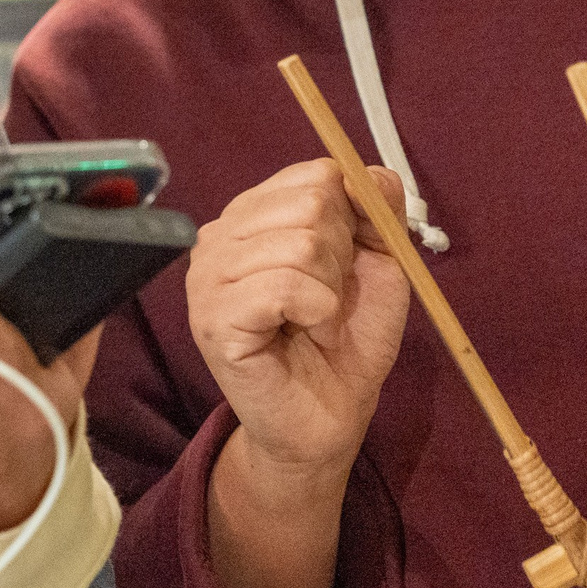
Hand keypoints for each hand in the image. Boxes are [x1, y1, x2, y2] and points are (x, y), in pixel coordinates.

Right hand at [188, 160, 411, 484]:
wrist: (331, 415)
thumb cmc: (347, 337)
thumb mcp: (378, 259)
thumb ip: (376, 207)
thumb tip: (367, 172)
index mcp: (252, 214)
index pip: (317, 175)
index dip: (351, 220)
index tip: (343, 265)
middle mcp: (220, 236)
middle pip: (312, 206)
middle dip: (341, 258)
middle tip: (326, 301)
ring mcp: (207, 277)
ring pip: (301, 246)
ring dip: (329, 292)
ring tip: (315, 321)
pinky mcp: (212, 318)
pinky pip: (283, 287)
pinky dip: (316, 312)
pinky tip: (304, 333)